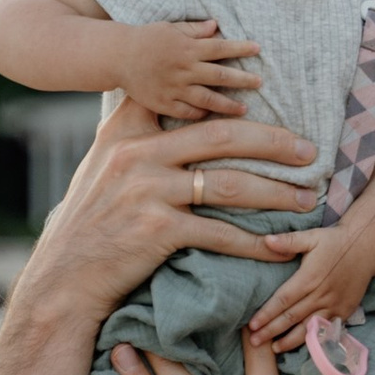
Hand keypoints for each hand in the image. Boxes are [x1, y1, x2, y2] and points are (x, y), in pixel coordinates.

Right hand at [29, 103, 319, 317]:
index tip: (268, 98)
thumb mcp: (102, 165)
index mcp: (125, 131)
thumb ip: (135, 135)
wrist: (64, 278)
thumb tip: (175, 111)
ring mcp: (147, 191)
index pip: (183, 99)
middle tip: (309, 150)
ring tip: (307, 197)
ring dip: (275, 192)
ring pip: (229, 184)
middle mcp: (136, 154)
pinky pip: (221, 234)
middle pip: (222, 135)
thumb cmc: (89, 224)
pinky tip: (278, 249)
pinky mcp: (158, 231)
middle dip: (274, 142)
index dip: (228, 97)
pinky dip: (254, 244)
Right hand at [117, 17, 262, 120]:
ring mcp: (174, 89)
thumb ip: (194, 30)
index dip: (241, 49)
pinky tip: (213, 116)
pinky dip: (202, 115)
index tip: (259, 49)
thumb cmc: (146, 39)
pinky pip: (188, 113)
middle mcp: (183, 69)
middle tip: (260, 82)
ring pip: (208, 100)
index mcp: (187, 48)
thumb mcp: (170, 28)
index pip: (221, 48)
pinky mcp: (164, 103)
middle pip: (220, 77)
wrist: (117, 57)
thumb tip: (217, 26)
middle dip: (243, 80)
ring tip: (245, 109)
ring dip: (228, 105)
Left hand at [244, 215, 374, 355]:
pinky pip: (326, 329)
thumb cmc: (335, 242)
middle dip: (271, 331)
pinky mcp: (344, 311)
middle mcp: (321, 295)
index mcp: (309, 278)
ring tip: (274, 348)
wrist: (366, 248)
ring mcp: (334, 306)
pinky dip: (313, 339)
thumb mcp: (311, 237)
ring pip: (309, 328)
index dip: (267, 314)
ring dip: (290, 340)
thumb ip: (288, 241)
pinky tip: (301, 345)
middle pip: (291, 318)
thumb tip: (265, 240)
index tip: (252, 325)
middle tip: (254, 341)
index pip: (283, 300)